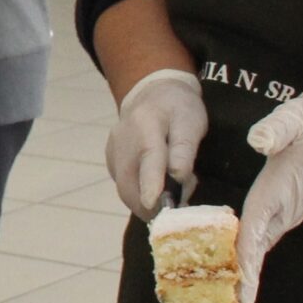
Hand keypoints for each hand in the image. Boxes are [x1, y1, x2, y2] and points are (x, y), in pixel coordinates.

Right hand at [106, 68, 207, 219]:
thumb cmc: (178, 108)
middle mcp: (122, 140)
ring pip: (125, 189)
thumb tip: (178, 177)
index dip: (150, 184)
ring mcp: (113, 151)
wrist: (152, 93)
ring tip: (172, 197)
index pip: (148, 158)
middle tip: (178, 209)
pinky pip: (124, 185)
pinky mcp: (111, 160)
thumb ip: (184, 149)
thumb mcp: (191, 121)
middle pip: (129, 182)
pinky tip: (158, 188)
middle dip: (151, 206)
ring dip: (146, 204)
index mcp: (146, 125)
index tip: (153, 204)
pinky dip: (140, 195)